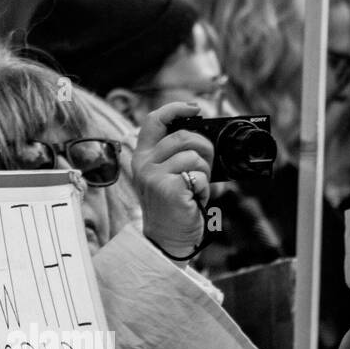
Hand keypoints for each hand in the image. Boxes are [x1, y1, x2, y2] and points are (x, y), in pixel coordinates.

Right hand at [133, 101, 213, 259]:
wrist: (168, 239)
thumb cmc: (174, 207)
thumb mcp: (170, 176)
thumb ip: (179, 155)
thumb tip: (206, 137)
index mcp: (143, 157)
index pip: (153, 121)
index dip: (174, 109)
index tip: (194, 109)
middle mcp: (144, 164)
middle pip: (183, 136)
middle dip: (204, 147)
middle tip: (206, 165)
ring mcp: (154, 176)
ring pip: (194, 156)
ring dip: (205, 173)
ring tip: (196, 189)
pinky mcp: (168, 188)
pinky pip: (199, 176)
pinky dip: (205, 189)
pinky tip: (196, 199)